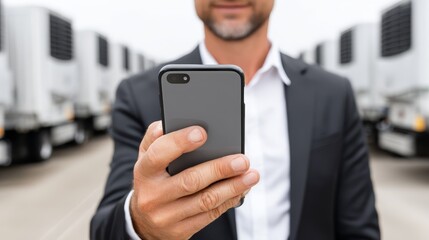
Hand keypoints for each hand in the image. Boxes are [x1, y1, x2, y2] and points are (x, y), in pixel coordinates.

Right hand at [130, 121, 258, 239]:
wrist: (144, 223)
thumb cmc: (152, 180)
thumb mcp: (146, 158)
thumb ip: (155, 138)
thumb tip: (167, 123)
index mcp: (143, 172)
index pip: (159, 154)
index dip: (180, 142)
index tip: (202, 133)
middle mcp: (152, 195)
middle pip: (190, 180)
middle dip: (219, 169)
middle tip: (242, 160)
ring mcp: (166, 216)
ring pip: (205, 201)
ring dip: (232, 187)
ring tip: (251, 175)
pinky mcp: (180, 231)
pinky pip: (210, 215)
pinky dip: (229, 201)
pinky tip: (241, 189)